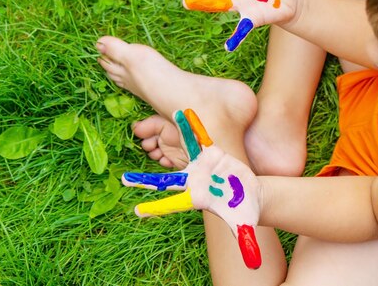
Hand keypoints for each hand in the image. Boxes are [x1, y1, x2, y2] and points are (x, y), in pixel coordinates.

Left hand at [122, 109, 261, 269]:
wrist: (250, 193)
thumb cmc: (243, 211)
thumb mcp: (244, 225)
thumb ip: (246, 241)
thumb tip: (254, 263)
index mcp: (197, 198)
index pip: (173, 204)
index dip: (156, 208)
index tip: (137, 212)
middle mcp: (193, 181)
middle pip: (165, 180)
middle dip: (145, 180)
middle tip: (123, 179)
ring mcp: (199, 166)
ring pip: (180, 151)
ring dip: (166, 142)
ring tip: (147, 129)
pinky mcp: (210, 153)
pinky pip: (200, 138)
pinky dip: (193, 127)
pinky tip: (183, 114)